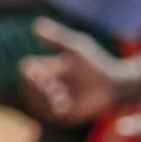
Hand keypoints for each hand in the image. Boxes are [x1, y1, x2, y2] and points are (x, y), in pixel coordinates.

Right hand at [20, 19, 140, 125]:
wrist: (115, 84)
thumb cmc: (96, 63)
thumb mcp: (76, 47)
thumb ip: (56, 38)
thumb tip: (35, 25)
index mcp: (46, 69)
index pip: (25, 70)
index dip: (30, 71)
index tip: (44, 72)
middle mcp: (47, 87)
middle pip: (25, 87)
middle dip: (36, 86)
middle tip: (51, 84)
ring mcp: (54, 103)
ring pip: (34, 102)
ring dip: (44, 97)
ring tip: (59, 92)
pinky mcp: (64, 117)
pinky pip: (48, 115)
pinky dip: (53, 107)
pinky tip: (64, 101)